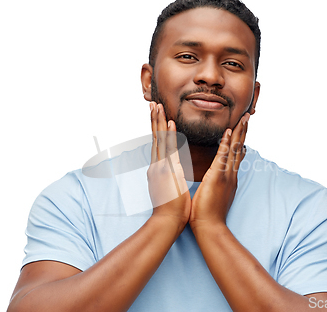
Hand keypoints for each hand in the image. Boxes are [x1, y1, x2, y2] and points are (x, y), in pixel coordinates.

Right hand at [148, 102, 190, 224]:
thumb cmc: (171, 209)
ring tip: (157, 106)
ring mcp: (160, 168)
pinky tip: (169, 123)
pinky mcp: (166, 172)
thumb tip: (173, 170)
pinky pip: (168, 150)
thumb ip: (170, 177)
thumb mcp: (169, 188)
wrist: (166, 222)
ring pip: (159, 140)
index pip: (158, 145)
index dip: (157, 129)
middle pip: (155, 138)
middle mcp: (156, 166)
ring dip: (159, 122)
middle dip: (154, 120)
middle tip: (153, 103)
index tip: (158, 115)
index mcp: (157, 170)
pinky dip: (168, 136)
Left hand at [189, 113, 249, 230]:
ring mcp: (226, 175)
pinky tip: (229, 131)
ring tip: (243, 118)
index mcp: (228, 178)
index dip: (239, 140)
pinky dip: (227, 143)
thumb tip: (216, 176)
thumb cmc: (208, 214)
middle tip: (247, 116)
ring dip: (239, 132)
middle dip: (243, 132)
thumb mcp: (215, 195)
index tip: (242, 127)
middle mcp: (231, 175)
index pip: (235, 155)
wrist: (209, 227)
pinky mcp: (218, 177)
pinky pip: (223, 156)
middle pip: (239, 149)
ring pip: (234, 149)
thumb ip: (218, 183)